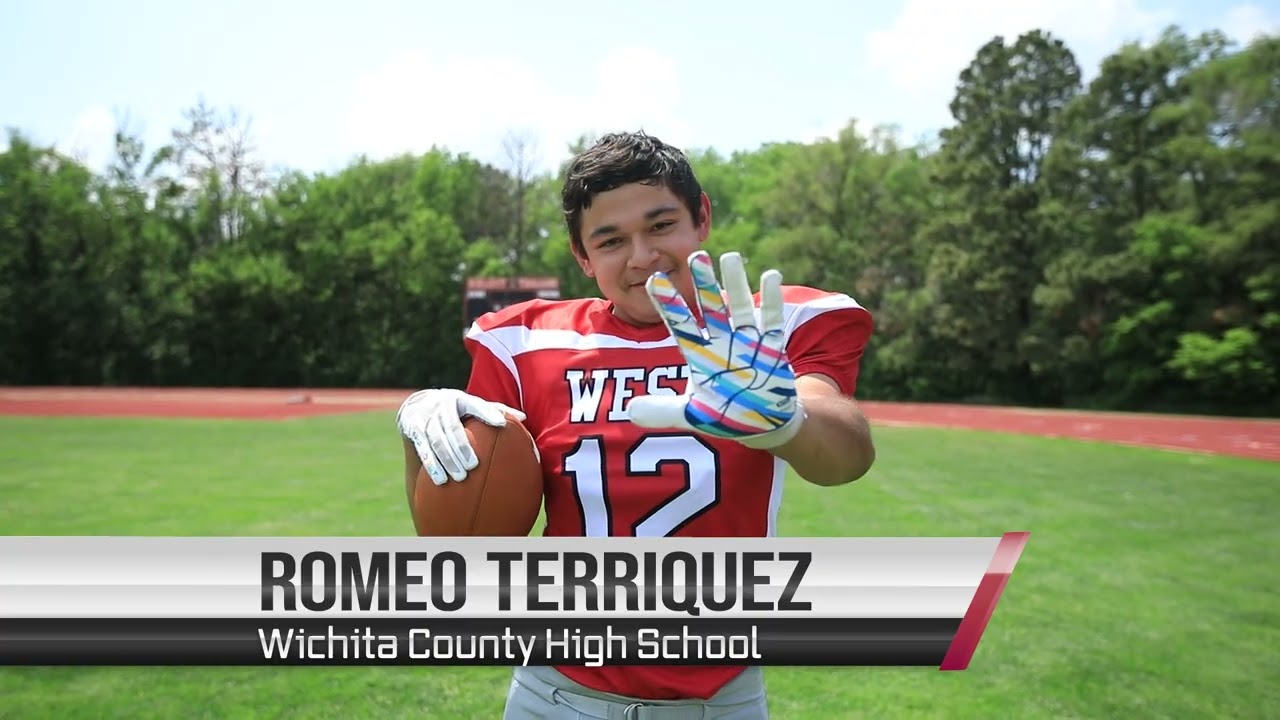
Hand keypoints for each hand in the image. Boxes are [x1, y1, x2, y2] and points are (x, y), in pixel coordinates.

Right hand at [396, 389, 526, 485]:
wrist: (418, 403)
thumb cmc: (455, 409)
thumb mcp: (472, 405)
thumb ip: (494, 410)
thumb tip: (524, 418)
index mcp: (460, 399)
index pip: (476, 405)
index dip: (488, 413)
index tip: (502, 425)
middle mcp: (442, 405)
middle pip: (452, 428)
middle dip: (462, 447)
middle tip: (473, 466)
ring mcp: (426, 416)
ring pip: (435, 439)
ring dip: (446, 459)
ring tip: (459, 478)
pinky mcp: (413, 427)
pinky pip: (421, 447)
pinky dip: (430, 464)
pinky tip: (439, 480)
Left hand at [626, 250, 804, 449]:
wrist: (763, 423)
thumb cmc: (726, 416)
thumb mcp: (692, 416)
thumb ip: (664, 411)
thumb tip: (629, 411)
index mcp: (700, 355)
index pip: (680, 324)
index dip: (668, 304)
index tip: (653, 280)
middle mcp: (722, 342)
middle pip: (710, 307)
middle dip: (703, 283)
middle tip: (695, 255)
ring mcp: (747, 342)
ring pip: (739, 307)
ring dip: (736, 283)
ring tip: (730, 256)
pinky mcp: (771, 347)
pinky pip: (770, 320)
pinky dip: (770, 301)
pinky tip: (769, 276)